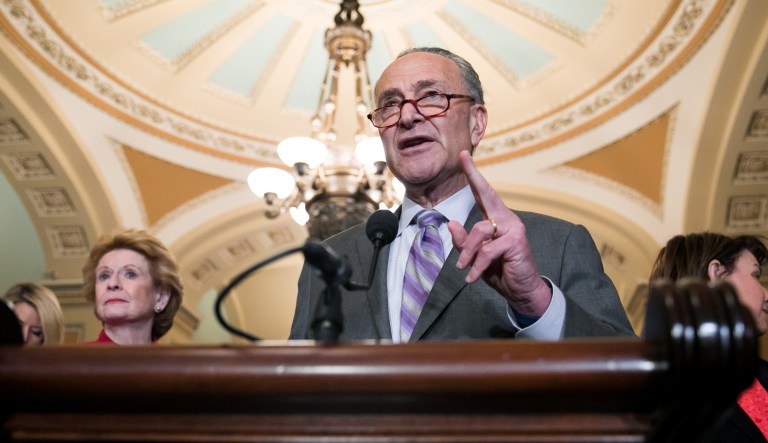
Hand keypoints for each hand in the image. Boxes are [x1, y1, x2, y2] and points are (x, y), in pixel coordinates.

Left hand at [447, 151, 551, 316]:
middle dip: (473, 175)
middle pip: (486, 195)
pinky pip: (487, 250)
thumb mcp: (475, 257)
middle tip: (462, 157)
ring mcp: (513, 227)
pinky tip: (472, 277)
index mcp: (495, 219)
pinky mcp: (515, 241)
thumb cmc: (499, 271)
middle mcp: (505, 218)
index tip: (463, 156)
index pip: (482, 194)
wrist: (522, 290)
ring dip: (468, 252)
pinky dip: (477, 266)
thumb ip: (464, 242)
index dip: (473, 175)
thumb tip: (451, 223)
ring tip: (463, 268)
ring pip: (479, 230)